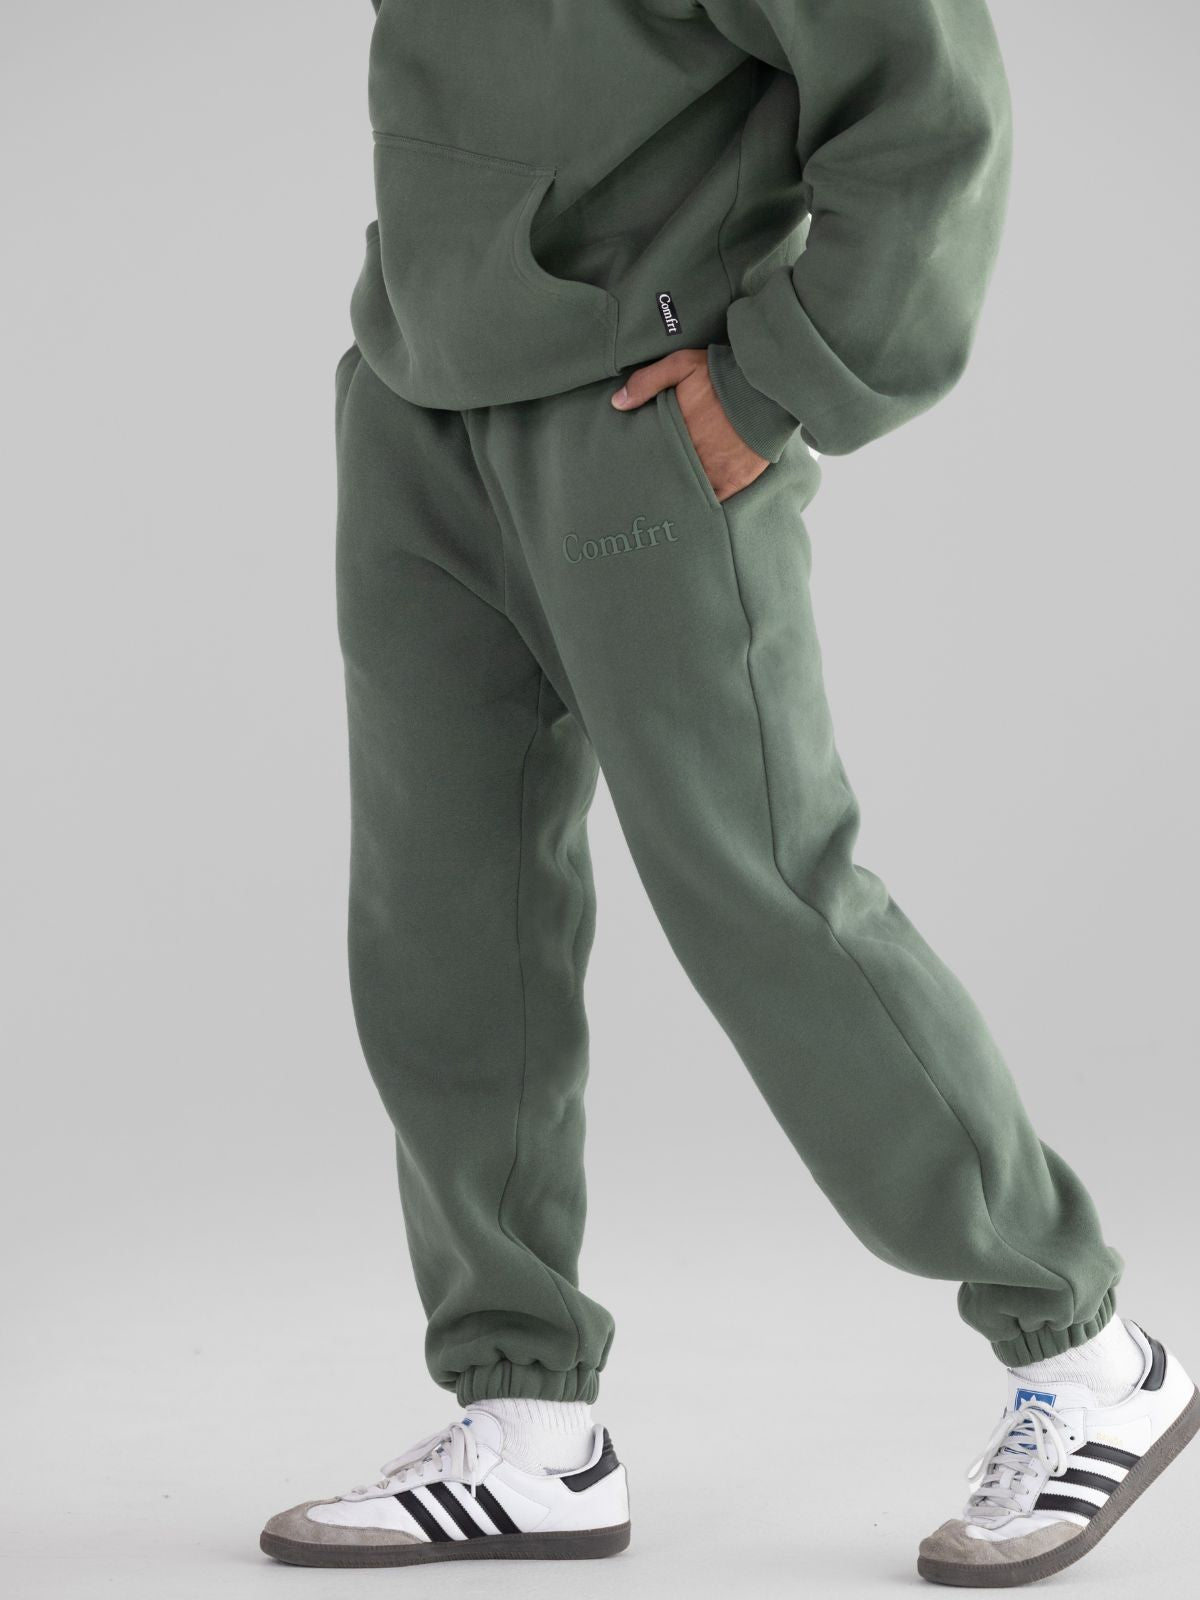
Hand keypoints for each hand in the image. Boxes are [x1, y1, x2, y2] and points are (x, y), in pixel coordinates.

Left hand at [611, 349, 768, 503]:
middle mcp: (693, 457)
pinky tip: (694, 510)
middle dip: (659, 482)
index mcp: (676, 433)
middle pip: (669, 477)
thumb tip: (616, 403)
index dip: (643, 464)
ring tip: (669, 503)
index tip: (633, 470)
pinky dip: (705, 505)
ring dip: (681, 495)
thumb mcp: (681, 365)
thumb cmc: (722, 374)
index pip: (652, 457)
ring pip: (689, 493)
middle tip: (647, 491)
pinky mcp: (736, 480)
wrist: (767, 387)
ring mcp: (715, 472)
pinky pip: (716, 501)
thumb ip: (647, 382)